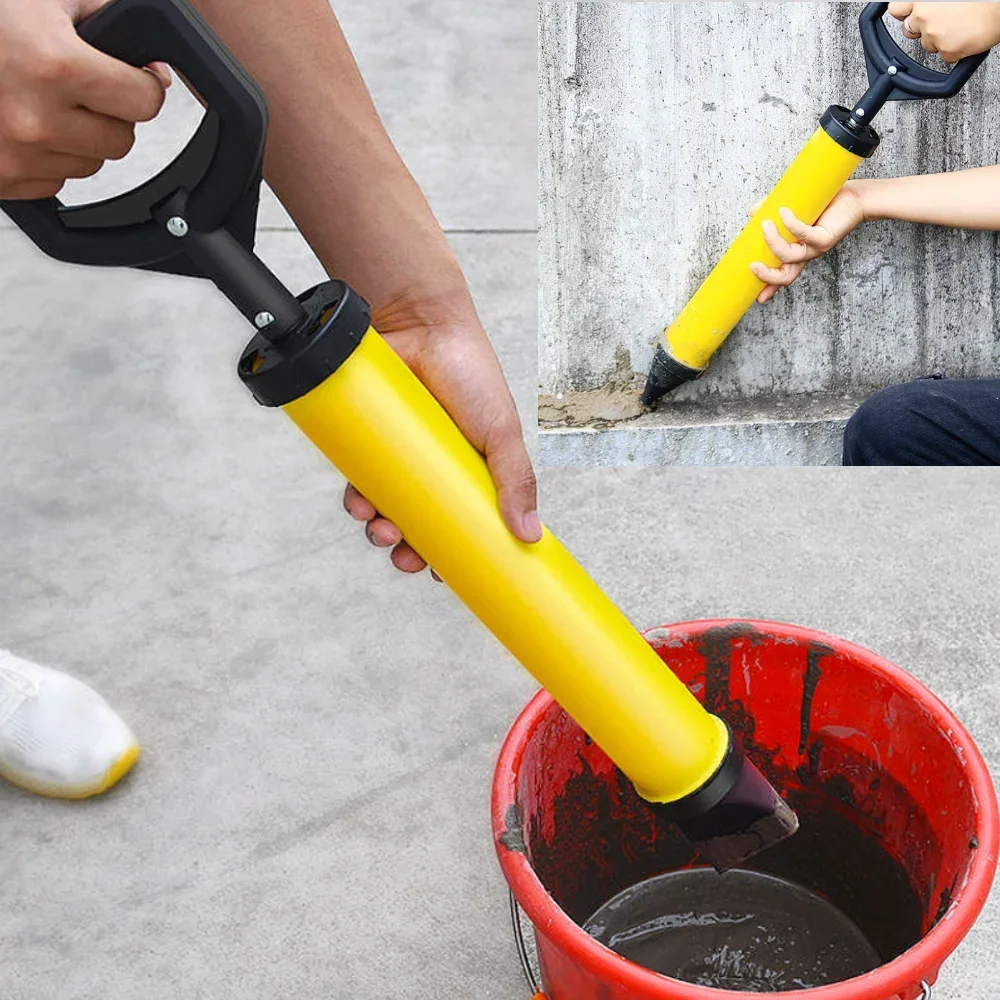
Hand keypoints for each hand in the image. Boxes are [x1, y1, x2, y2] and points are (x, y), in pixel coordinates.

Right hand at [0, 0, 169, 198]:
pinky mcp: (4, 180)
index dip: (141, 85)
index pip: (143, 101)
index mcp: (53, 65)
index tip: (132, 78)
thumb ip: (102, 17)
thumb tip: (153, 57)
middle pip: (122, 139)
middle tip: (77, 86)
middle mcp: (36, 117)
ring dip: (78, 137)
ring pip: (91, 162)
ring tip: (42, 99)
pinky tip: (20, 122)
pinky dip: (48, 156)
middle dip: (109, 113)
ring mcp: (18, 154)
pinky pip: (56, 180)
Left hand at [342, 290, 539, 574]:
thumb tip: (530, 536)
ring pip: (384, 508)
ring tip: (379, 529)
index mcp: (470, 471)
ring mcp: (399, 455)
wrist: (420, 322)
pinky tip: (358, 503)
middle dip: (408, 549)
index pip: (460, 522)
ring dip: (378, 530)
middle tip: (404, 557)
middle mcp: (433, 467)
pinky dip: (356, 498)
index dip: (450, 553)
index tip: (442, 575)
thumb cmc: (470, 374)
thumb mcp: (502, 433)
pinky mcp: (368, 441)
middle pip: (418, 524)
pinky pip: (358, 480)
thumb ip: (517, 482)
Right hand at [748, 184, 866, 302]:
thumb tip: (752, 212)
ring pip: (789, 256)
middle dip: (767, 276)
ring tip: (765, 223)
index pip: (783, 275)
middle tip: (752, 266)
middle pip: (785, 277)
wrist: (857, 199)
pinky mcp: (825, 238)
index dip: (770, 287)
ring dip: (773, 242)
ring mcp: (816, 249)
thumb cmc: (827, 205)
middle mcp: (807, 255)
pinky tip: (783, 212)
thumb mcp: (794, 210)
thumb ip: (773, 211)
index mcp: (799, 252)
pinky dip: (790, 224)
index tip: (758, 298)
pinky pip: (804, 235)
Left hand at [888, 2, 999, 61]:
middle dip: (919, 28)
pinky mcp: (946, 50)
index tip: (907, 15)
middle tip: (938, 23)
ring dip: (938, 39)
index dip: (903, 13)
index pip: (897, 8)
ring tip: (958, 26)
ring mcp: (934, 34)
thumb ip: (931, 0)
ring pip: (926, 44)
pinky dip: (953, 48)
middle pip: (908, 30)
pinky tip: (965, 35)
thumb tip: (921, 5)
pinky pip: (944, 54)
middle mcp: (924, 16)